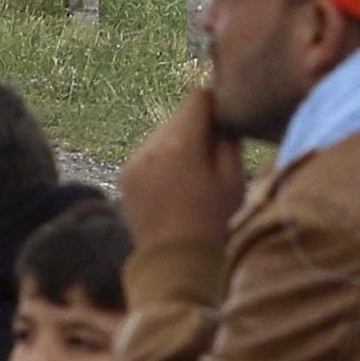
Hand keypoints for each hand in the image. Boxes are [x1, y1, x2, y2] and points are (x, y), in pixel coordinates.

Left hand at [117, 85, 247, 250]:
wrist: (175, 261)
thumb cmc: (213, 222)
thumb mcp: (234, 180)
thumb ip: (228, 140)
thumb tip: (222, 116)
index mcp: (182, 143)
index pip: (197, 98)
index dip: (214, 105)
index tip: (223, 121)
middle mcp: (152, 146)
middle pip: (178, 117)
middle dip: (196, 128)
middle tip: (211, 157)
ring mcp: (135, 160)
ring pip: (162, 135)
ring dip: (177, 145)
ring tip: (191, 177)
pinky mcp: (125, 175)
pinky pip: (147, 154)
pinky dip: (161, 162)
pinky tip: (173, 188)